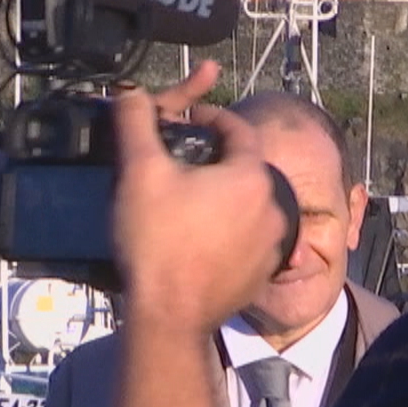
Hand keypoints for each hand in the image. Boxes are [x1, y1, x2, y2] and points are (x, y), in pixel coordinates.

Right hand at [109, 69, 281, 333]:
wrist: (170, 314)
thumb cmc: (156, 240)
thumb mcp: (139, 172)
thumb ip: (136, 123)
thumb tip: (131, 91)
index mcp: (253, 176)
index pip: (238, 129)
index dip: (210, 117)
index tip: (187, 120)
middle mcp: (276, 207)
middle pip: (246, 167)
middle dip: (217, 157)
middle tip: (184, 160)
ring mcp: (276, 242)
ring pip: (250, 203)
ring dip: (225, 193)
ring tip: (190, 197)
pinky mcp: (267, 270)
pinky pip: (251, 236)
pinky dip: (231, 227)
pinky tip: (201, 233)